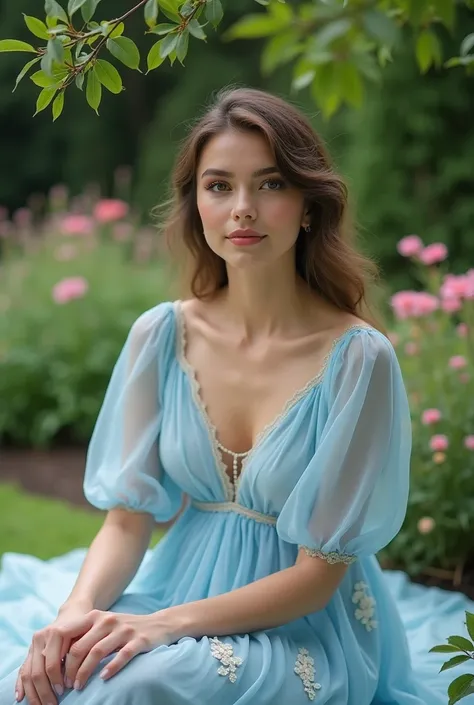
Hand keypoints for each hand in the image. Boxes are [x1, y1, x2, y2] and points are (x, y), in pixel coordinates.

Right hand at [15, 603, 93, 704]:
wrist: (73, 614)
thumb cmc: (82, 627)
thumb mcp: (85, 635)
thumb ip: (79, 651)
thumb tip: (77, 677)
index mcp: (55, 633)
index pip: (52, 663)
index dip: (57, 680)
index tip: (65, 691)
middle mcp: (41, 637)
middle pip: (38, 671)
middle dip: (45, 691)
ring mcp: (33, 644)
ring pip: (28, 673)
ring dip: (33, 693)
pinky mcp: (29, 651)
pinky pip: (22, 670)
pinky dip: (20, 685)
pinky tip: (20, 698)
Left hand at [60, 609, 174, 690]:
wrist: (159, 624)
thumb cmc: (124, 630)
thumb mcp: (103, 627)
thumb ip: (83, 636)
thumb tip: (55, 657)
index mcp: (95, 616)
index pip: (69, 635)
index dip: (58, 656)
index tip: (55, 674)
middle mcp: (108, 620)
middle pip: (80, 646)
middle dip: (69, 669)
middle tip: (66, 685)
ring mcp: (124, 629)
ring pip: (97, 652)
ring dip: (85, 672)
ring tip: (79, 687)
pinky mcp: (139, 640)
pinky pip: (122, 655)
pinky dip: (111, 668)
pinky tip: (103, 678)